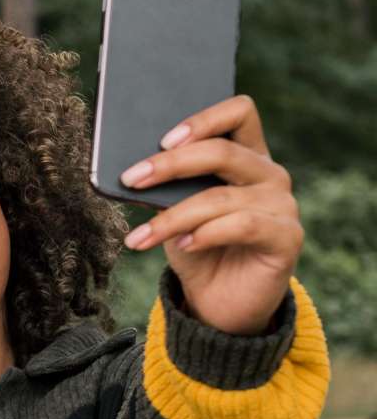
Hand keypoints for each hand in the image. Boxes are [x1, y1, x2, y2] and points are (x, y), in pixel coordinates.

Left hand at [118, 94, 301, 334]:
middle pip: (222, 151)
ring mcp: (282, 204)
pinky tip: (181, 246)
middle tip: (131, 179)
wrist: (218, 305)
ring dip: (173, 217)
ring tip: (140, 237)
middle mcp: (268, 174)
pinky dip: (205, 234)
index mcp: (246, 156)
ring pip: (221, 197)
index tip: (162, 139)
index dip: (203, 119)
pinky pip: (243, 225)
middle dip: (170, 165)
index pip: (238, 112)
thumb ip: (165, 190)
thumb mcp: (174, 214)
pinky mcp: (287, 237)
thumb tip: (135, 171)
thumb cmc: (196, 252)